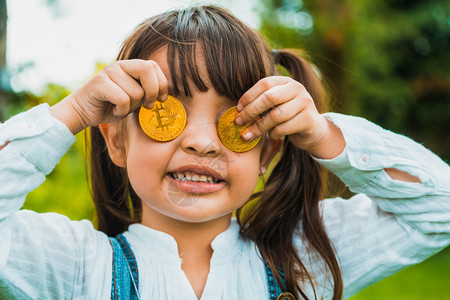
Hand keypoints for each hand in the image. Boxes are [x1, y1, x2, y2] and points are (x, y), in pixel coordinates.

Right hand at [50, 59, 167, 134]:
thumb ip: (146, 93)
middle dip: (153, 91)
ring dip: (132, 106)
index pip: (153, 66)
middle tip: (147, 105)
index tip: (161, 99)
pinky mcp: (99, 83)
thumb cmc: (110, 106)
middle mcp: (120, 65)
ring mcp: (109, 72)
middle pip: (147, 70)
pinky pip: (123, 99)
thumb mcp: (134, 99)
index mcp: (130, 67)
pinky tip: (113, 109)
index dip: (162, 83)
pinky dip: (121, 110)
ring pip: (136, 92)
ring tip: (121, 107)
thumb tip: (165, 94)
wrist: (82, 112)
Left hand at [235, 76, 344, 158]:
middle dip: (251, 111)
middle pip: (269, 98)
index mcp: (286, 81)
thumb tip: (238, 111)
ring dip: (259, 127)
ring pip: (276, 115)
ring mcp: (305, 103)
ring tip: (248, 134)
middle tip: (238, 122)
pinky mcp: (308, 119)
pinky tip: (271, 135)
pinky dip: (273, 133)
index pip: (264, 83)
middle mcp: (297, 88)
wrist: (313, 129)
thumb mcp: (276, 105)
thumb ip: (262, 103)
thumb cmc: (288, 116)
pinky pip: (284, 128)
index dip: (248, 96)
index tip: (238, 109)